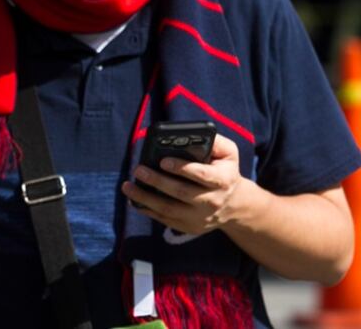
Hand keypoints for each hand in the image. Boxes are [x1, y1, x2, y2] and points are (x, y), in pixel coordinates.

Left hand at [121, 133, 248, 234]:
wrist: (233, 204)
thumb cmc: (224, 171)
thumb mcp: (228, 154)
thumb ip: (214, 141)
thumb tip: (192, 133)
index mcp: (223, 180)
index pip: (202, 175)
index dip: (182, 168)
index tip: (163, 161)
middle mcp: (212, 201)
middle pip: (181, 192)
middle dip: (157, 181)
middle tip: (139, 169)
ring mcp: (200, 217)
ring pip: (169, 209)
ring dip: (145, 198)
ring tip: (127, 186)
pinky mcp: (189, 226)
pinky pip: (165, 219)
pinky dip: (147, 210)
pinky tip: (133, 200)